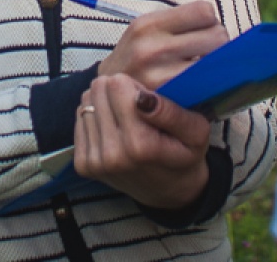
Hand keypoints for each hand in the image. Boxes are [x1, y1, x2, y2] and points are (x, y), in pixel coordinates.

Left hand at [73, 74, 210, 209]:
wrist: (168, 191)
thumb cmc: (184, 156)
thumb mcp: (196, 132)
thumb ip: (172, 113)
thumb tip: (143, 98)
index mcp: (139, 145)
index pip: (117, 85)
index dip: (134, 85)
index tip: (148, 99)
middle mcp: (112, 155)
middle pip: (99, 90)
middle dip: (117, 91)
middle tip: (136, 108)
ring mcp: (94, 162)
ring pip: (87, 101)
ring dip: (105, 103)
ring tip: (126, 119)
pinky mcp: (82, 164)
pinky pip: (80, 118)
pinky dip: (96, 117)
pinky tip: (114, 128)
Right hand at [97, 1, 226, 89]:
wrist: (109, 94)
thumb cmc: (135, 58)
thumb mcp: (145, 30)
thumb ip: (177, 23)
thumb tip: (218, 26)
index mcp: (148, 24)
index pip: (205, 11)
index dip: (208, 21)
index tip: (201, 32)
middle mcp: (152, 48)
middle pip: (217, 36)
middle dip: (217, 44)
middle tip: (206, 53)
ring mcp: (159, 76)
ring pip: (218, 63)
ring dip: (216, 66)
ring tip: (202, 69)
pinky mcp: (168, 101)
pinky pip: (207, 88)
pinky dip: (209, 86)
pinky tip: (197, 86)